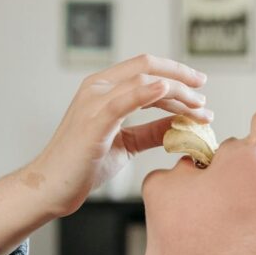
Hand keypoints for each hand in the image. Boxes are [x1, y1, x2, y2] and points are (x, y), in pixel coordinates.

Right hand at [30, 53, 211, 215]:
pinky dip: (149, 92)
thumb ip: (151, 131)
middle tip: (204, 99)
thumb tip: (181, 124)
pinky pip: (125, 99)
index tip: (199, 86)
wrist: (51, 187)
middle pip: (147, 67)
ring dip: (177, 92)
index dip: (175, 72)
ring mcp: (93, 101)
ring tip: (199, 108)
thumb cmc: (83, 165)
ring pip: (144, 81)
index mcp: (102, 89)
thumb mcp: (126, 144)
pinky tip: (168, 92)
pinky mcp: (93, 121)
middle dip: (182, 79)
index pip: (144, 67)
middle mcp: (96, 87)